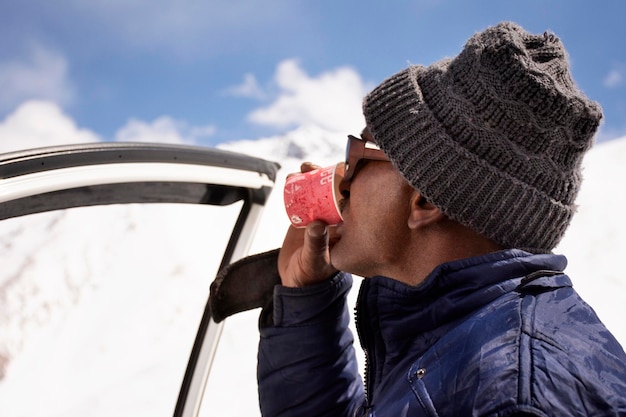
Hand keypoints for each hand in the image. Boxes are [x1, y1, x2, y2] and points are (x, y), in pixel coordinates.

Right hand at [278, 163, 338, 286]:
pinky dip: (295, 187)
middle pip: (330, 191)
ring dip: (307, 178)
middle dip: (321, 176)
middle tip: (309, 167)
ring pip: (315, 192)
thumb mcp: (315, 260)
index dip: (341, 183)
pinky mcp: (303, 218)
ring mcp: (318, 217)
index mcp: (346, 227)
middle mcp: (334, 219)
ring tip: (299, 170)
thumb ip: (317, 244)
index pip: (347, 200)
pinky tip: (289, 178)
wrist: (296, 283)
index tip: (333, 170)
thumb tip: (317, 224)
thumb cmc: (311, 276)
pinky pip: (300, 198)